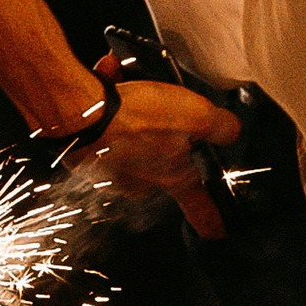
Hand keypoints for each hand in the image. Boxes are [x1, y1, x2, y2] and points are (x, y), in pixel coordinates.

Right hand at [69, 78, 243, 237]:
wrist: (74, 110)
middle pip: (163, 158)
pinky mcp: (88, 145)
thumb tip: (231, 130)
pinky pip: (107, 119)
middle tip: (165, 104)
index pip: (199, 210)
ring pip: (134, 132)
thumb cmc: (132, 119)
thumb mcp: (193, 115)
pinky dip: (110, 96)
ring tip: (132, 79)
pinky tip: (111, 75)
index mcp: (170, 179)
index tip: (218, 231)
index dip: (211, 219)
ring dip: (135, 103)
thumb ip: (220, 126)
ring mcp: (112, 165)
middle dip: (164, 127)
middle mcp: (140, 179)